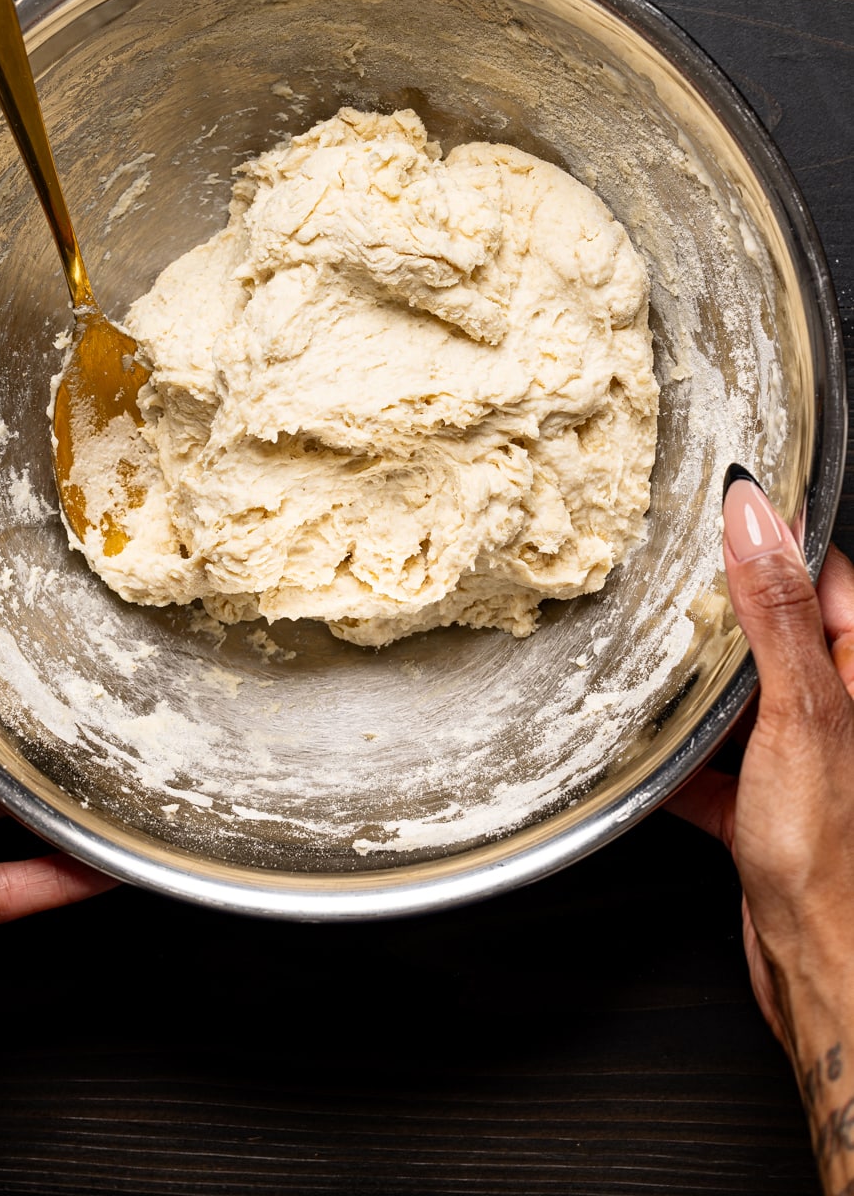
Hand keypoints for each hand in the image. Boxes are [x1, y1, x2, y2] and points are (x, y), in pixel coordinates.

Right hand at [669, 469, 853, 1193]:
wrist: (822, 969)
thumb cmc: (831, 853)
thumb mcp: (800, 712)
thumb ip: (775, 612)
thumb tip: (755, 517)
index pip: (822, 575)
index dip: (770, 542)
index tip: (716, 514)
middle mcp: (842, 709)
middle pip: (775, 634)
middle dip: (720, 617)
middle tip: (667, 591)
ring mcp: (807, 758)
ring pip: (743, 698)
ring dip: (697, 694)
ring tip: (648, 671)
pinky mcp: (772, 805)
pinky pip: (716, 764)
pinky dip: (682, 764)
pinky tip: (649, 764)